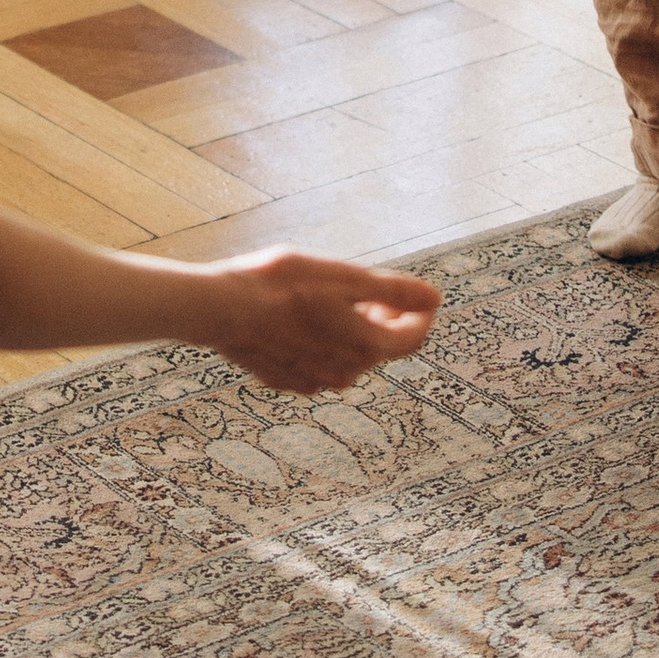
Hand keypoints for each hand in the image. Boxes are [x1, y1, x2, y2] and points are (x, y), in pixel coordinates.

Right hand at [184, 251, 439, 394]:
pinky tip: (297, 318)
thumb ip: (393, 291)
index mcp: (366, 347)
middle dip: (383, 319)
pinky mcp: (285, 380)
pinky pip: (316, 363)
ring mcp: (313, 380)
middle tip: (366, 290)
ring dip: (349, 331)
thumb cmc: (282, 285)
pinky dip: (318, 343)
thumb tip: (436, 299)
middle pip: (379, 347)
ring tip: (328, 299)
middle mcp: (345, 372)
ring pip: (347, 357)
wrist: (222, 309)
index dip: (419, 314)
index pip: (413, 338)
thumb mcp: (344, 277)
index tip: (414, 294)